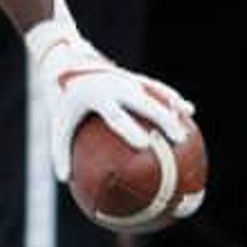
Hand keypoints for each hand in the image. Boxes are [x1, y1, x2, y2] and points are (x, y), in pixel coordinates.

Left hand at [31, 30, 191, 182]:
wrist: (69, 66)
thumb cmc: (66, 105)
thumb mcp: (58, 125)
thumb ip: (59, 151)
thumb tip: (63, 181)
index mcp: (95, 97)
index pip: (115, 115)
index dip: (129, 129)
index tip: (144, 144)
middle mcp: (115, 86)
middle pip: (145, 103)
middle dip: (163, 119)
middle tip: (178, 139)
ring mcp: (128, 80)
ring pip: (156, 94)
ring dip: (174, 109)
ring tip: (187, 133)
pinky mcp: (136, 78)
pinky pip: (158, 88)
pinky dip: (172, 99)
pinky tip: (188, 112)